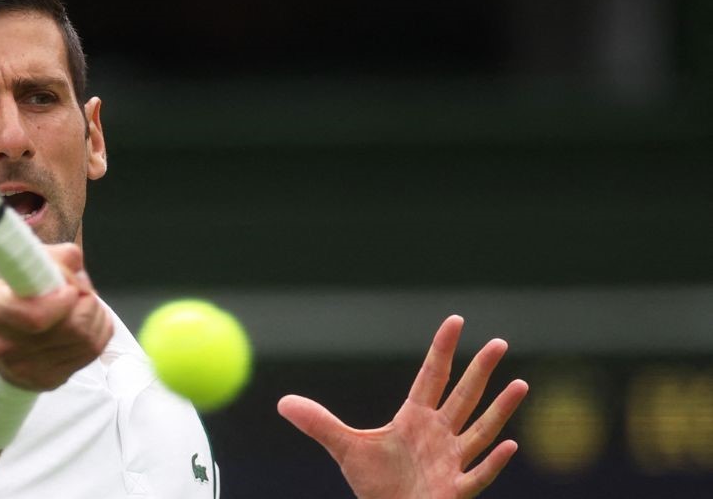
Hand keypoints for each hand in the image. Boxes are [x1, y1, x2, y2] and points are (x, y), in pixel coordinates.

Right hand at [0, 243, 112, 390]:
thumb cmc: (13, 303)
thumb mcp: (19, 272)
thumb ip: (49, 258)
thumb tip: (74, 259)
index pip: (36, 316)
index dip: (62, 301)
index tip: (70, 289)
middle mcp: (7, 345)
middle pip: (71, 327)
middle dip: (87, 302)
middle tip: (80, 291)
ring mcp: (30, 369)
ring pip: (87, 339)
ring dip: (96, 314)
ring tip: (85, 303)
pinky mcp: (51, 380)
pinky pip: (93, 351)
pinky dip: (99, 329)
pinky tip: (90, 320)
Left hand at [277, 315, 528, 498]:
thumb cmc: (377, 484)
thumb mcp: (345, 449)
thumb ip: (319, 423)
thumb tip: (283, 402)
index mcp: (416, 418)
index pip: (432, 377)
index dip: (442, 350)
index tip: (455, 321)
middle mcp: (439, 435)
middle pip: (463, 396)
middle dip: (480, 371)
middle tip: (499, 342)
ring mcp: (450, 462)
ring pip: (480, 431)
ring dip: (500, 410)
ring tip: (520, 384)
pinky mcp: (453, 491)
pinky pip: (477, 475)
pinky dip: (492, 462)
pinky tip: (509, 445)